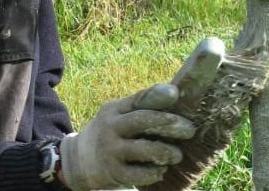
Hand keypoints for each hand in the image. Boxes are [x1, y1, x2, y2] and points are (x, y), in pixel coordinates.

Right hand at [59, 84, 195, 189]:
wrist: (78, 160)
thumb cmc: (110, 133)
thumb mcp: (117, 115)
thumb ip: (140, 109)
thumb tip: (177, 99)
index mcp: (115, 109)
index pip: (138, 99)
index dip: (157, 95)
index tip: (175, 93)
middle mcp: (111, 127)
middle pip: (142, 121)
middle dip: (168, 124)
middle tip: (190, 130)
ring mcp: (110, 150)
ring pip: (142, 149)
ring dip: (164, 151)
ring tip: (178, 155)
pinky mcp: (112, 172)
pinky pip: (137, 174)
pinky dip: (153, 172)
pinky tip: (161, 170)